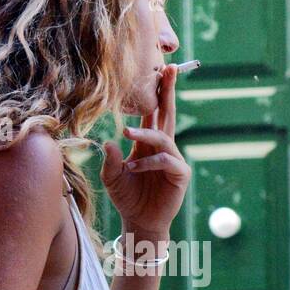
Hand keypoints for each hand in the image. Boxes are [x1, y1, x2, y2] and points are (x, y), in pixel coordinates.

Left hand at [100, 64, 190, 233]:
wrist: (139, 221)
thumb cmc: (127, 197)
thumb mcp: (112, 177)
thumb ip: (110, 161)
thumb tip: (109, 142)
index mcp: (148, 142)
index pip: (154, 111)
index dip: (157, 91)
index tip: (157, 68)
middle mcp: (163, 147)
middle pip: (167, 112)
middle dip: (168, 91)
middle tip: (170, 68)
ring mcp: (173, 160)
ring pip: (163, 137)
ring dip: (145, 133)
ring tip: (127, 134)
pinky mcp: (180, 174)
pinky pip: (166, 160)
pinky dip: (149, 162)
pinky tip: (133, 167)